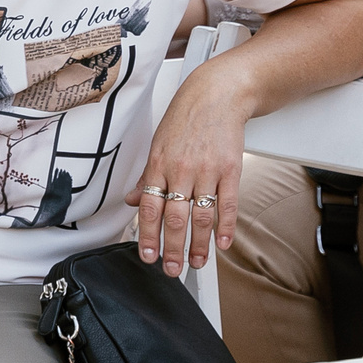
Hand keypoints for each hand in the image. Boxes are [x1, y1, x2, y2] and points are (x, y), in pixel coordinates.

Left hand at [129, 67, 246, 274]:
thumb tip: (132, 200)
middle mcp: (181, 169)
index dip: (148, 236)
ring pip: (201, 216)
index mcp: (159, 164)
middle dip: (172, 248)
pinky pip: (228, 203)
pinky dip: (226, 226)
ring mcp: (207, 170)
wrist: (217, 94)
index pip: (150, 208)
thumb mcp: (158, 144)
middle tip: (171, 269)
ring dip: (199, 244)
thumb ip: (147, 177)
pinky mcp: (230, 169)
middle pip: (174, 217)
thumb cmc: (187, 118)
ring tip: (198, 262)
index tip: (148, 256)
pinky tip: (222, 243)